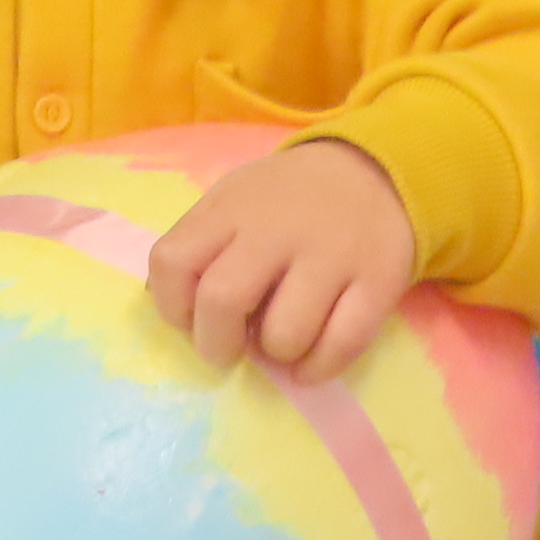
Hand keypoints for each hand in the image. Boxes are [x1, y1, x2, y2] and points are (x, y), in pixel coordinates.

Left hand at [147, 141, 418, 382]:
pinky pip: (341, 344)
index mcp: (232, 208)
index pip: (172, 261)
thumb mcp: (234, 200)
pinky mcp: (377, 281)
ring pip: (285, 333)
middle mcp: (278, 229)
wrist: (374, 171)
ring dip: (276, 353)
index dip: (172, 304)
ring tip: (281, 340)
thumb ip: (198, 241)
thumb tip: (162, 299)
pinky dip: (318, 368)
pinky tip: (309, 364)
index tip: (191, 317)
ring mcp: (331, 254)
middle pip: (222, 299)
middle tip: (230, 347)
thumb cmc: (287, 200)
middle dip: (216, 343)